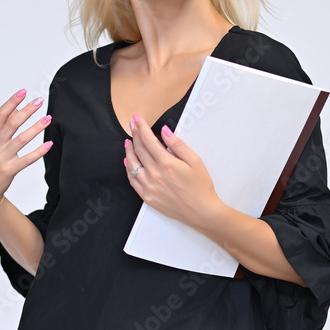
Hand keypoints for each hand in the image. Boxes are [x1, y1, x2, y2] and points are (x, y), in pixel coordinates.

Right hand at [0, 89, 52, 213]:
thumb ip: (1, 128)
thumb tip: (15, 109)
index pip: (0, 115)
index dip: (12, 102)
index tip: (23, 92)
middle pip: (12, 123)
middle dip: (27, 110)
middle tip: (39, 101)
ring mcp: (2, 157)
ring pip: (21, 139)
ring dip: (36, 127)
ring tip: (48, 118)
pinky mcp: (9, 170)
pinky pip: (27, 159)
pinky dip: (38, 152)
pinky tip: (48, 145)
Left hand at [123, 114, 222, 229]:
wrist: (201, 211)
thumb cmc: (201, 186)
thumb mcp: (195, 161)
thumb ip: (178, 144)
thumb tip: (164, 130)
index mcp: (166, 163)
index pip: (148, 140)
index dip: (141, 127)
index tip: (137, 118)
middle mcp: (154, 174)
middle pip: (139, 149)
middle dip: (134, 134)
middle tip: (132, 125)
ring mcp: (149, 186)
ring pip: (132, 164)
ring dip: (129, 150)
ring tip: (128, 141)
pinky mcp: (147, 197)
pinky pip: (132, 180)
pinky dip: (128, 169)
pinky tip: (128, 162)